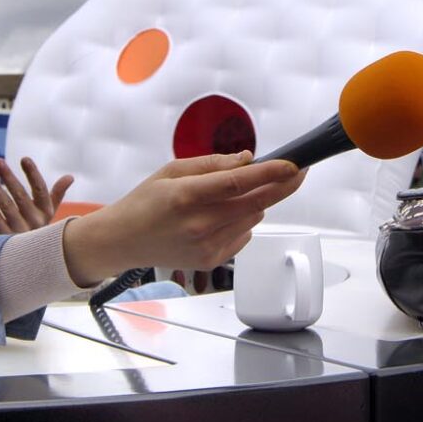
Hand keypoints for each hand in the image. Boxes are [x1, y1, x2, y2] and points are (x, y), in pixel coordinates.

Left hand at [0, 157, 71, 233]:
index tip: (25, 159)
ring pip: (5, 205)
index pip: (41, 190)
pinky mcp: (4, 238)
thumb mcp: (49, 214)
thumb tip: (70, 176)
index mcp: (46, 212)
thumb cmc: (39, 231)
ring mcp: (19, 231)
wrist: (31, 261)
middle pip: (20, 195)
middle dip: (8, 177)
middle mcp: (34, 221)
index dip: (33, 174)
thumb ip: (57, 194)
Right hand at [60, 151, 305, 286]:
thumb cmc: (145, 202)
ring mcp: (206, 246)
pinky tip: (218, 218)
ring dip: (253, 202)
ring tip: (227, 197)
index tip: (294, 164)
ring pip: (253, 217)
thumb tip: (247, 160)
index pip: (238, 183)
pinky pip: (244, 234)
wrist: (123, 241)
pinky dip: (242, 221)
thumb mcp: (171, 170)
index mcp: (186, 196)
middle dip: (282, 185)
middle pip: (256, 203)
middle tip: (299, 171)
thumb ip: (212, 164)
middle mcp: (199, 224)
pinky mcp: (211, 261)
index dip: (271, 173)